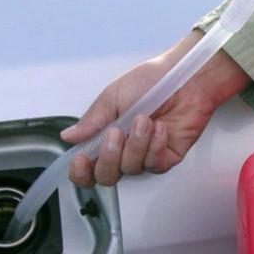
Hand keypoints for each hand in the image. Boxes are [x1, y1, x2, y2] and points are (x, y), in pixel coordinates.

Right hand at [62, 30, 249, 187]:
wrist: (185, 77)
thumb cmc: (151, 81)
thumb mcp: (113, 96)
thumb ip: (92, 120)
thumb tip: (68, 137)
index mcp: (106, 135)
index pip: (88, 167)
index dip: (81, 171)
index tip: (80, 159)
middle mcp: (124, 150)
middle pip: (106, 176)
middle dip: (109, 157)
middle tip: (116, 133)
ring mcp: (146, 155)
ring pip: (131, 169)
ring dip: (136, 143)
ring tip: (145, 119)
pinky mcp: (167, 157)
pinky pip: (154, 165)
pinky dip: (155, 146)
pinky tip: (160, 128)